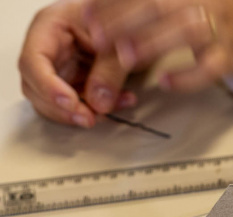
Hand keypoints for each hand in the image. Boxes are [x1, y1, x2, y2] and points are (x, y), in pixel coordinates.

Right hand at [19, 0, 136, 127]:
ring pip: (53, 101)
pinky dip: (97, 109)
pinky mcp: (75, 80)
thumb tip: (98, 104)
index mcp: (50, 27)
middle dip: (61, 109)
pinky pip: (77, 103)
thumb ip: (110, 70)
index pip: (33, 61)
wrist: (135, 22)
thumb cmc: (122, 19)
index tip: (70, 103)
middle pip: (36, 86)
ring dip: (79, 113)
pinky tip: (119, 103)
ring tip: (108, 113)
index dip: (48, 86)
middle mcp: (49, 48)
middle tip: (89, 118)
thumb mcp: (119, 40)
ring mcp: (60, 66)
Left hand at [82, 0, 232, 92]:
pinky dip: (188, 77)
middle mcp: (202, 1)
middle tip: (98, 39)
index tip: (86, 14)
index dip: (113, 2)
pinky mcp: (231, 56)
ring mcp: (220, 28)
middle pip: (161, 5)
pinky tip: (165, 82)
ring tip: (124, 58)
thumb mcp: (173, 1)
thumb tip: (91, 10)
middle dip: (125, 21)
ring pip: (188, 32)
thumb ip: (140, 5)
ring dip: (152, 43)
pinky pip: (211, 67)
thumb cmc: (201, 12)